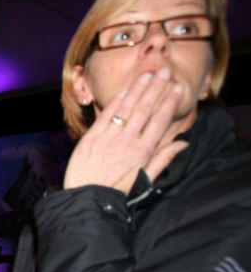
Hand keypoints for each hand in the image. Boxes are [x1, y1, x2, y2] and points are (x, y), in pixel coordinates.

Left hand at [64, 66, 188, 194]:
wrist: (88, 200)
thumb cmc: (118, 191)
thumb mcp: (146, 180)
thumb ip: (164, 159)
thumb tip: (183, 143)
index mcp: (143, 152)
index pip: (160, 121)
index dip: (169, 103)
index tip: (177, 88)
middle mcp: (127, 141)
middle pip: (145, 109)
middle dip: (156, 88)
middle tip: (164, 72)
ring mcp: (108, 138)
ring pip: (126, 108)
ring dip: (137, 89)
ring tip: (147, 75)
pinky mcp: (91, 138)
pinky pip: (105, 115)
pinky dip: (115, 102)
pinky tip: (124, 90)